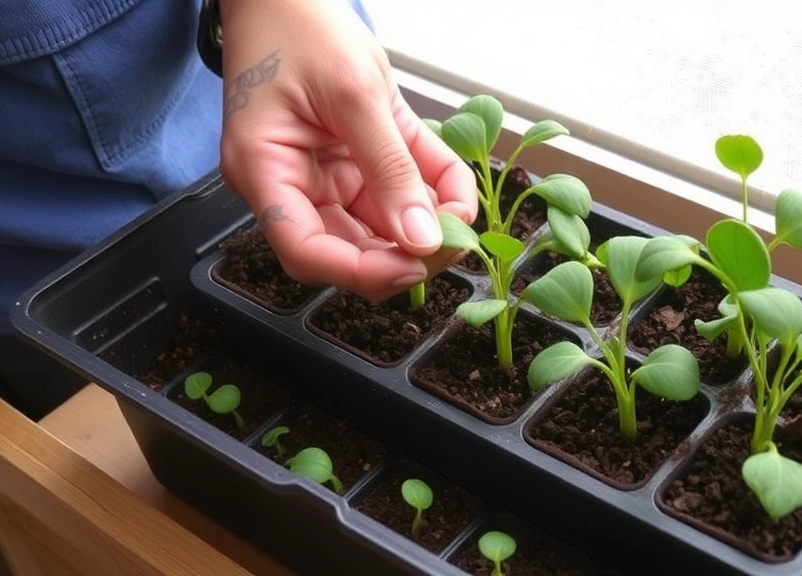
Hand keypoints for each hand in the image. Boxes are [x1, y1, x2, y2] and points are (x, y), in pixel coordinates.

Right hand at [217, 0, 476, 301]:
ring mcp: (325, 173)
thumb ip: (391, 168)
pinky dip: (432, 193)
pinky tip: (458, 191)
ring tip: (463, 214)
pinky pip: (398, 190)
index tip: (413, 266)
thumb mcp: (355, 94)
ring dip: (424, 227)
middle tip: (455, 242)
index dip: (361, 272)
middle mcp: (292, 182)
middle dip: (403, 255)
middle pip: (346, 249)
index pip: (305, 251)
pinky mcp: (356, 158)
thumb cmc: (300, 24)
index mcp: (265, 169)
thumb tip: (422, 238)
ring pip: (378, 227)